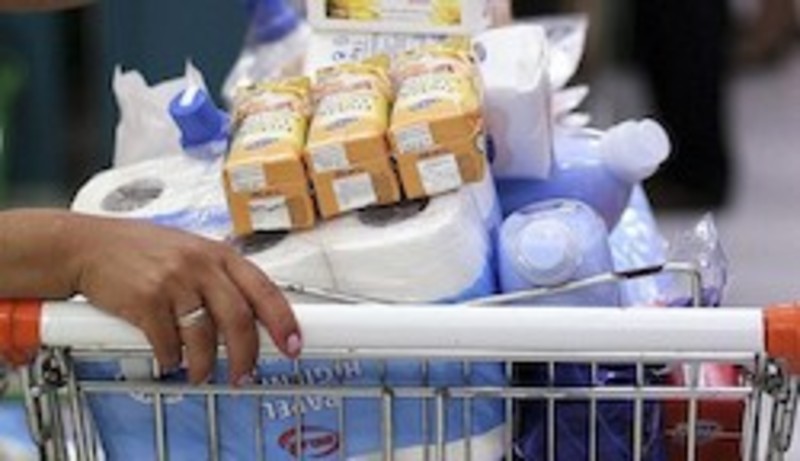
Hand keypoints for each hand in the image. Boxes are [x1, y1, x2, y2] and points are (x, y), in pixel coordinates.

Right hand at [68, 215, 300, 384]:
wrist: (89, 245)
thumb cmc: (141, 250)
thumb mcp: (191, 250)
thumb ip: (221, 277)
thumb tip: (253, 315)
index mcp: (219, 254)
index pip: (264, 289)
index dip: (283, 321)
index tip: (293, 344)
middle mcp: (201, 266)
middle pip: (239, 320)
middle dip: (247, 356)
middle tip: (245, 374)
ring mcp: (173, 282)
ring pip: (204, 338)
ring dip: (206, 365)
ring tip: (202, 372)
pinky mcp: (145, 301)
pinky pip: (168, 344)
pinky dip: (172, 360)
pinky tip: (170, 359)